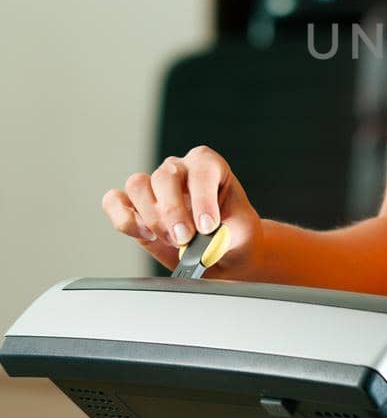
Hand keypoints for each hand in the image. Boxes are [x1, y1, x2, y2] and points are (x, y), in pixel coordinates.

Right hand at [101, 145, 264, 278]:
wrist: (224, 252)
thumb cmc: (234, 234)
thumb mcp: (240, 233)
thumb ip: (222, 235)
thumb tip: (200, 243)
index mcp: (209, 165)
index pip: (201, 170)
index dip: (202, 198)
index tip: (208, 226)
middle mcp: (179, 169)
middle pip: (164, 177)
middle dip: (173, 212)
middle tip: (185, 239)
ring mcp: (154, 184)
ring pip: (138, 186)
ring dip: (152, 217)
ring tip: (172, 240)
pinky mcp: (134, 205)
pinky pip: (114, 201)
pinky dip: (124, 219)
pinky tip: (145, 235)